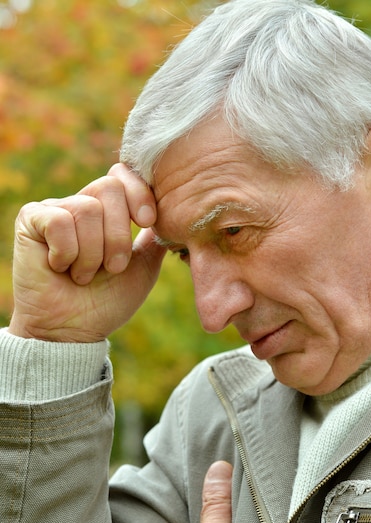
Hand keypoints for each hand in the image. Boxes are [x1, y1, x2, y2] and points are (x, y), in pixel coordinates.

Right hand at [9, 163, 165, 341]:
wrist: (74, 331)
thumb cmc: (107, 302)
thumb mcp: (143, 267)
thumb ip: (156, 237)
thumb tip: (173, 210)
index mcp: (109, 212)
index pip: (124, 176)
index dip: (139, 193)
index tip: (147, 221)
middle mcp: (82, 204)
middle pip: (110, 188)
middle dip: (118, 236)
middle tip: (112, 268)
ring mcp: (55, 209)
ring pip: (88, 209)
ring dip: (92, 254)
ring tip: (83, 276)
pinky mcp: (31, 219)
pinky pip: (60, 222)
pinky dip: (67, 253)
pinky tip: (60, 268)